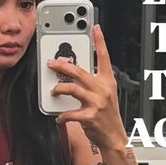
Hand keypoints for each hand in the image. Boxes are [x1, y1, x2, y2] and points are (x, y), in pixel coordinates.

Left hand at [47, 24, 125, 149]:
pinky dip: (61, 115)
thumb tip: (72, 73)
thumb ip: (92, 82)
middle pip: (79, 71)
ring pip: (72, 89)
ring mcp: (96, 103)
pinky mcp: (89, 116)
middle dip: (62, 65)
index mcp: (108, 81)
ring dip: (59, 89)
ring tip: (53, 91)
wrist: (114, 137)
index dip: (100, 41)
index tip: (95, 28)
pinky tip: (59, 117)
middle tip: (51, 63)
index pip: (104, 57)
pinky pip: (69, 112)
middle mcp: (103, 89)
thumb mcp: (105, 95)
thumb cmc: (107, 115)